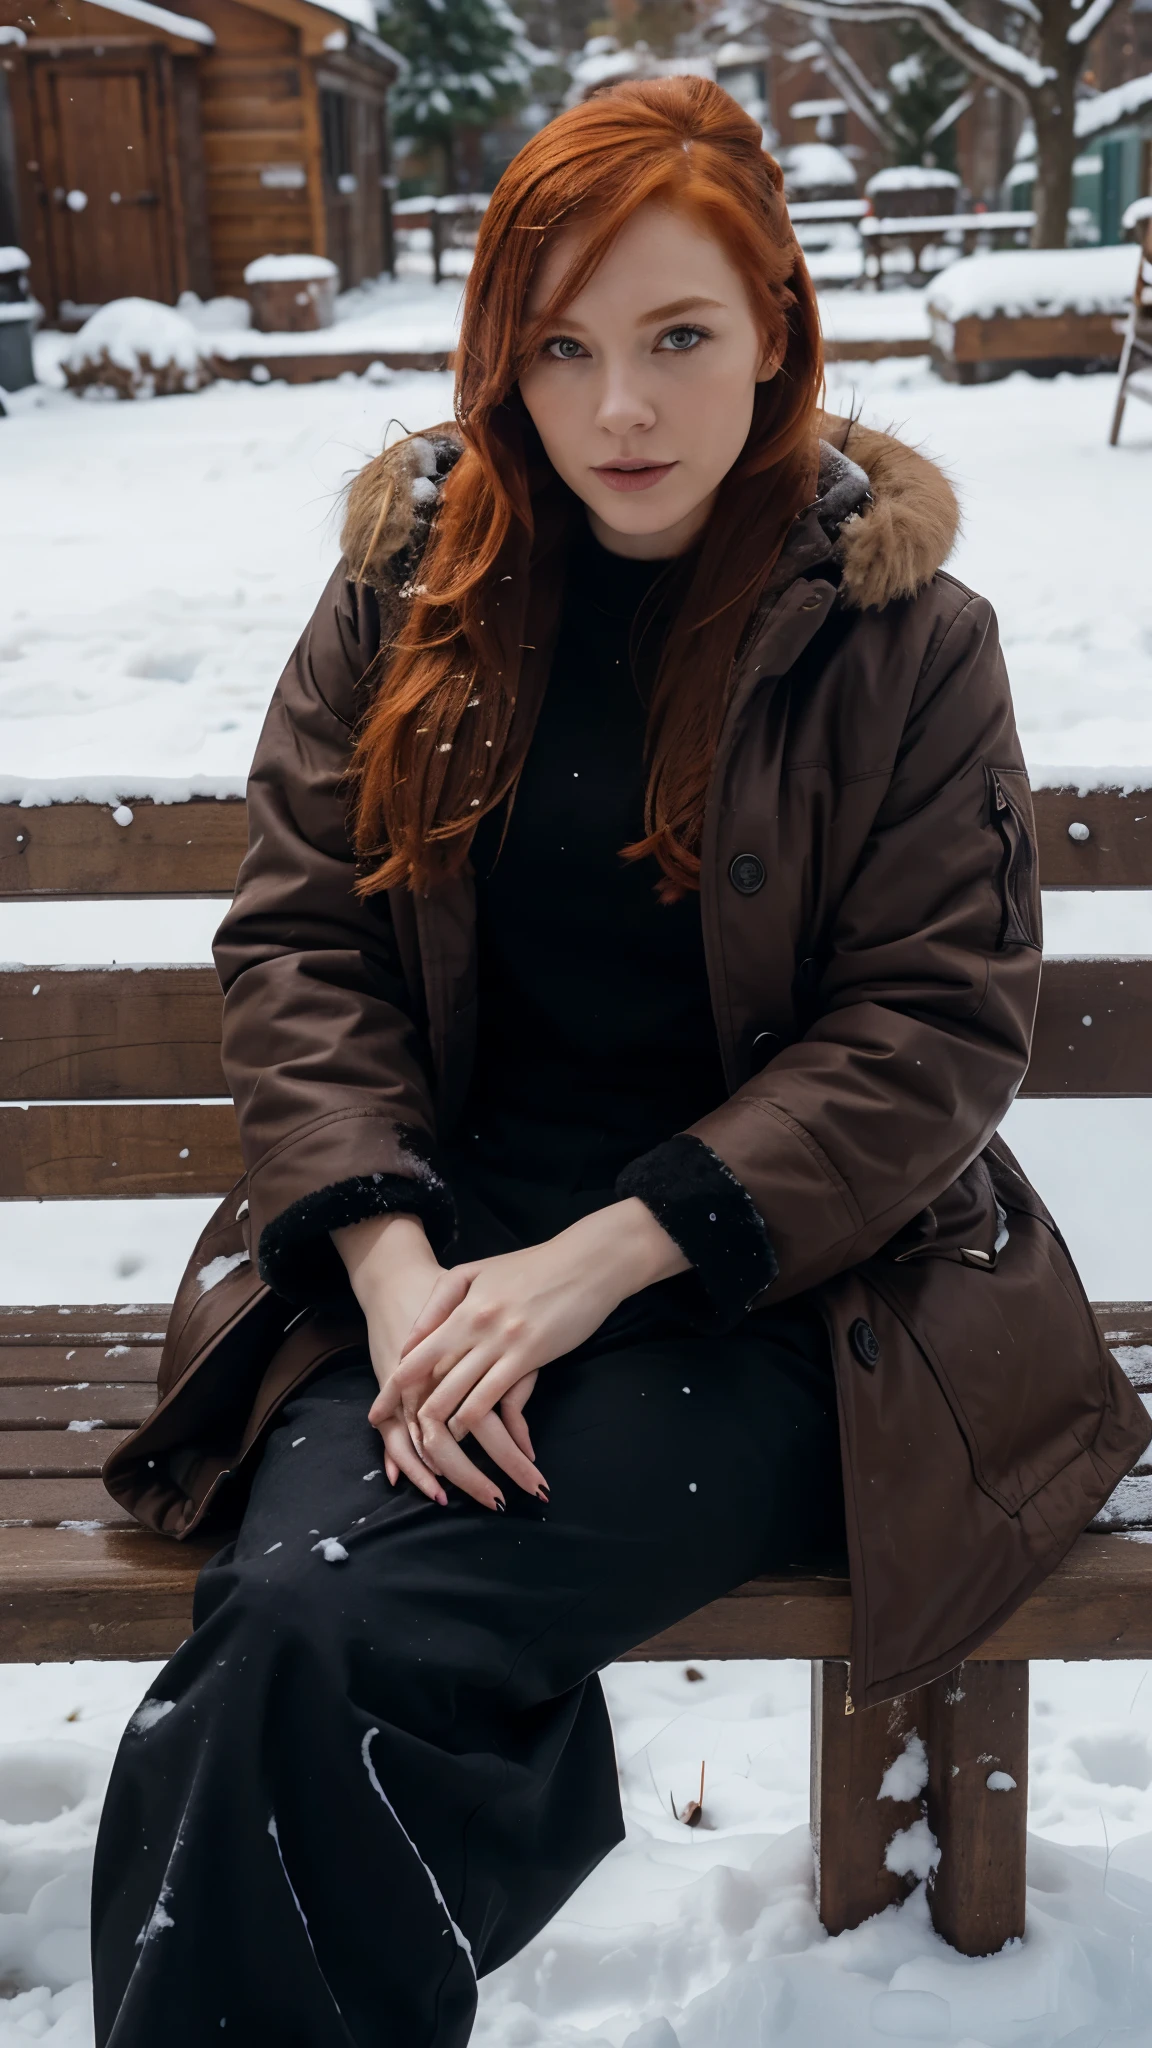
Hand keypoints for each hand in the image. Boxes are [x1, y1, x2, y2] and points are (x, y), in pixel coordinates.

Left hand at [331, 1212, 543, 1508]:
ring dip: (446, 1429)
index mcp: (461, 1308)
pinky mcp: (530, 1358)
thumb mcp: (476, 1272)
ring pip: (461, 1398)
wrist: (586, 1262)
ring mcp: (503, 1344)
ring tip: (436, 1449)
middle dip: (414, 1419)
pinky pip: (495, 1399)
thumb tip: (412, 1340)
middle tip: (404, 1444)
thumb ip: (440, 1302)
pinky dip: (478, 1422)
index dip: (392, 1389)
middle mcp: (476, 1328)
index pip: (415, 1356)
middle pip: (433, 1384)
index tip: (376, 1414)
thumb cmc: (530, 1266)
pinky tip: (471, 1435)